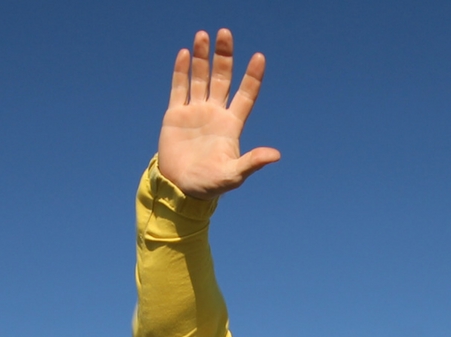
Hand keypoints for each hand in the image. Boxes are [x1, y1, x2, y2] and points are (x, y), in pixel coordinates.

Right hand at [158, 29, 280, 199]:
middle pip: (223, 78)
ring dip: (202, 57)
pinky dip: (181, 71)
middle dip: (224, 56)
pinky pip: (179, 88)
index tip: (259, 57)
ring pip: (201, 78)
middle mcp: (215, 113)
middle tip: (225, 33)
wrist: (179, 189)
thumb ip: (252, 162)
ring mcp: (195, 112)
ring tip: (203, 35)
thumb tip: (275, 155)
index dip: (252, 76)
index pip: (246, 94)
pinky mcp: (175, 115)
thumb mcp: (233, 175)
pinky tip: (185, 54)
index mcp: (231, 125)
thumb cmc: (210, 185)